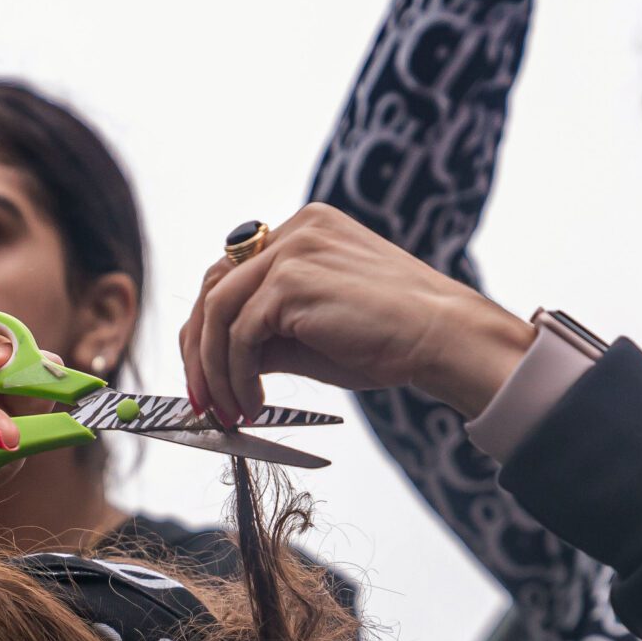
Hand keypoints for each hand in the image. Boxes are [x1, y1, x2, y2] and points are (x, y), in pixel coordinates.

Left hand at [179, 204, 533, 423]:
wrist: (442, 337)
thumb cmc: (392, 337)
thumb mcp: (315, 331)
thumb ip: (267, 334)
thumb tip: (219, 363)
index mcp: (305, 232)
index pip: (232, 273)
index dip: (209, 328)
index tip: (208, 377)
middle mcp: (295, 230)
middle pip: (213, 286)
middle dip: (199, 350)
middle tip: (204, 402)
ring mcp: (292, 249)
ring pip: (218, 310)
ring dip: (214, 369)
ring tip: (229, 410)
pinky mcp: (291, 280)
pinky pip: (240, 333)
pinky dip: (237, 374)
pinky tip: (253, 402)